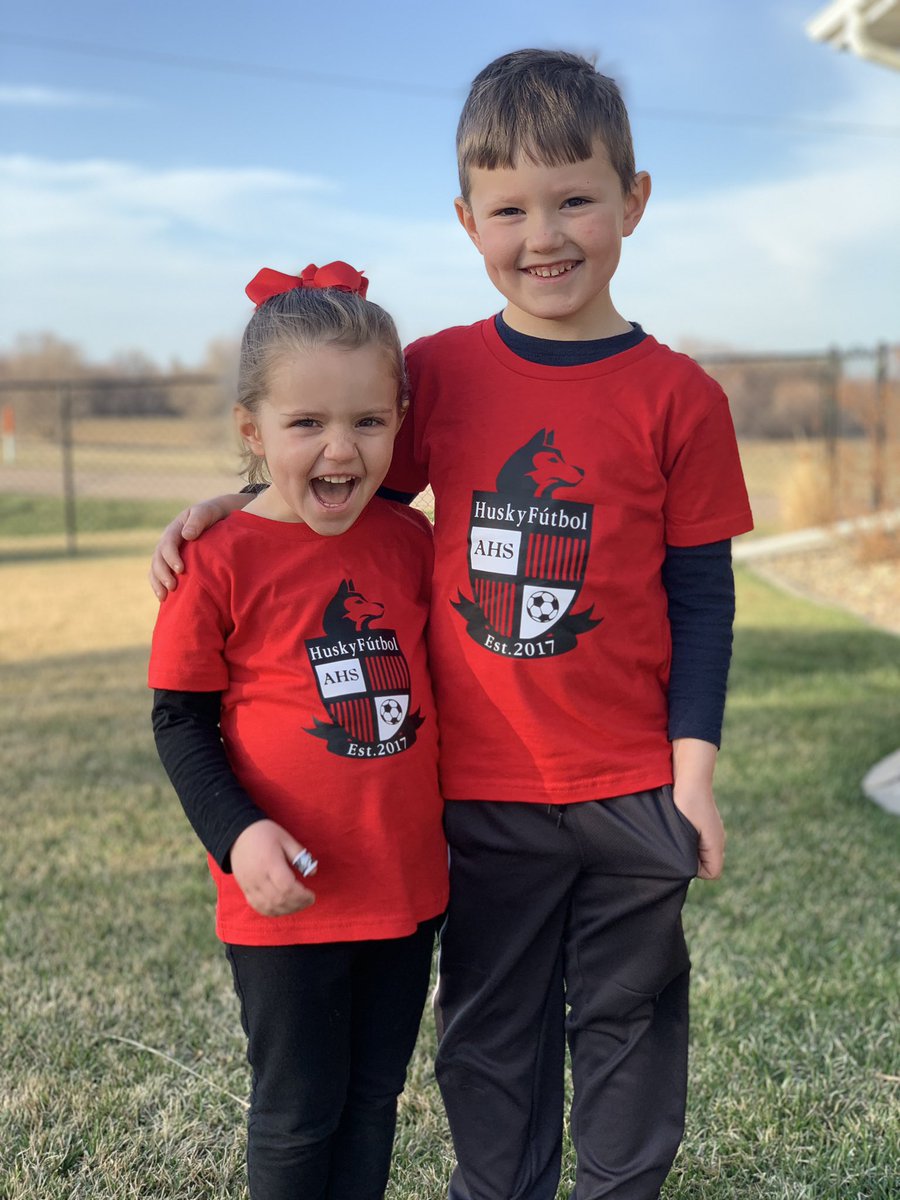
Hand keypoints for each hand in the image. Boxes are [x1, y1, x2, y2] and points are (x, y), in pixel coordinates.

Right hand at [148, 494, 246, 599]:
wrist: (216, 517)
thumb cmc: (211, 515)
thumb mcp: (205, 513)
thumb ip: (197, 521)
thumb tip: (186, 535)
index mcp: (174, 530)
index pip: (167, 544)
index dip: (171, 557)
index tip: (181, 569)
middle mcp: (167, 542)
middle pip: (158, 559)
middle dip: (163, 574)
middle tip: (173, 587)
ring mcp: (167, 554)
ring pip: (155, 568)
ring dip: (157, 583)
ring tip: (165, 597)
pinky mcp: (171, 563)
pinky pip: (159, 574)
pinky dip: (158, 586)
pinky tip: (163, 598)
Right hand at [229, 820, 316, 916]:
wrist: (238, 834)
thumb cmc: (264, 834)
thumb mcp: (285, 838)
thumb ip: (299, 854)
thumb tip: (313, 872)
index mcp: (270, 863)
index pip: (287, 887)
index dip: (301, 895)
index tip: (311, 895)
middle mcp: (258, 877)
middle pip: (279, 899)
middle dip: (297, 904)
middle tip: (308, 901)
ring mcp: (250, 885)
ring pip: (269, 906)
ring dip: (286, 910)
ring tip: (298, 905)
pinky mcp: (245, 889)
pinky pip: (258, 907)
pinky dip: (272, 911)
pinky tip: (282, 908)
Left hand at [671, 738, 724, 879]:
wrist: (690, 777)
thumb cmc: (686, 803)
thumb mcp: (686, 833)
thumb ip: (690, 854)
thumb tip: (687, 868)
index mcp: (717, 844)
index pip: (712, 873)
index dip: (696, 870)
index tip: (683, 854)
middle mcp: (719, 839)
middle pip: (708, 863)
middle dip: (692, 860)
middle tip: (678, 845)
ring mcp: (713, 830)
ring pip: (702, 851)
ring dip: (689, 847)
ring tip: (677, 834)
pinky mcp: (705, 822)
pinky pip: (699, 839)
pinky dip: (689, 837)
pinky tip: (679, 826)